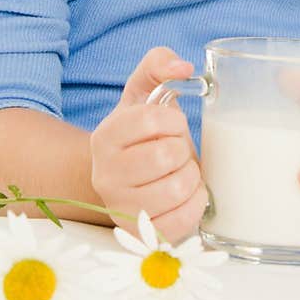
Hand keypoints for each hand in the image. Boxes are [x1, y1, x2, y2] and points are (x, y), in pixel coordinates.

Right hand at [89, 46, 208, 246]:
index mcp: (105, 136)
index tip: (174, 124)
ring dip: (191, 176)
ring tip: (180, 172)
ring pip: (177, 189)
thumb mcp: (143, 92)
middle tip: (176, 152)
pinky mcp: (141, 235)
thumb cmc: (142, 133)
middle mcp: (105, 175)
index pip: (148, 118)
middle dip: (183, 149)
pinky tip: (185, 195)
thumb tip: (183, 67)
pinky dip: (194, 204)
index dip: (173, 119)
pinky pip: (181, 220)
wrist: (126, 178)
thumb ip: (159, 64)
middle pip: (166, 155)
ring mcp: (121, 209)